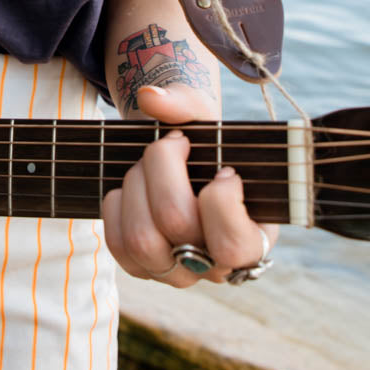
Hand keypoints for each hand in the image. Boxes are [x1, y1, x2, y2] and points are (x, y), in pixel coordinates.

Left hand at [102, 82, 277, 286]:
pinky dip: (117, 204)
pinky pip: (117, 242)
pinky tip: (133, 186)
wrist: (183, 163)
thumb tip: (150, 97)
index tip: (224, 168)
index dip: (221, 199)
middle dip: (163, 168)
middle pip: (176, 223)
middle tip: (173, 146)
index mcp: (252, 240)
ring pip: (141, 237)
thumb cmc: (206, 144)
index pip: (232, 244)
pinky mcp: (142, 269)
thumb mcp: (206, 120)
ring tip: (148, 166)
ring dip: (137, 184)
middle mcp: (216, 267)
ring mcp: (177, 273)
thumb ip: (184, 102)